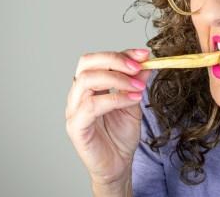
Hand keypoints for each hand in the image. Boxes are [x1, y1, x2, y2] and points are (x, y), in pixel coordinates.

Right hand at [65, 48, 151, 188]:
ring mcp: (74, 110)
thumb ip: (136, 82)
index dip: (121, 54)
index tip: (144, 55)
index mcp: (90, 87)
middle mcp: (78, 95)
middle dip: (114, 60)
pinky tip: (133, 99)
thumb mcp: (134, 102)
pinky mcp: (76, 127)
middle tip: (138, 67)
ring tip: (138, 87)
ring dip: (117, 79)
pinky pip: (91, 106)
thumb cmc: (121, 136)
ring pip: (86, 80)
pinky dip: (115, 99)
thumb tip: (146, 62)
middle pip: (86, 64)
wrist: (118, 165)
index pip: (99, 60)